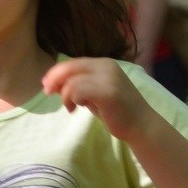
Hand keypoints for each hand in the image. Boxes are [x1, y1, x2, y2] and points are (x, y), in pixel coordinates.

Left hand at [42, 57, 156, 140]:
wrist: (141, 125)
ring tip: (72, 107)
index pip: (73, 63)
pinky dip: (72, 99)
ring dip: (65, 96)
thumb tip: (52, 83)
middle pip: (70, 68)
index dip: (56, 73)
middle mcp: (107, 66)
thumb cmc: (116, 111)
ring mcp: (108, 78)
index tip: (46, 86)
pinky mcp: (108, 92)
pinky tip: (77, 108)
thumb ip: (77, 86)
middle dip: (54, 80)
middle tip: (48, 93)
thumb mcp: (94, 94)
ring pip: (72, 81)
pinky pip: (78, 90)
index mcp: (104, 64)